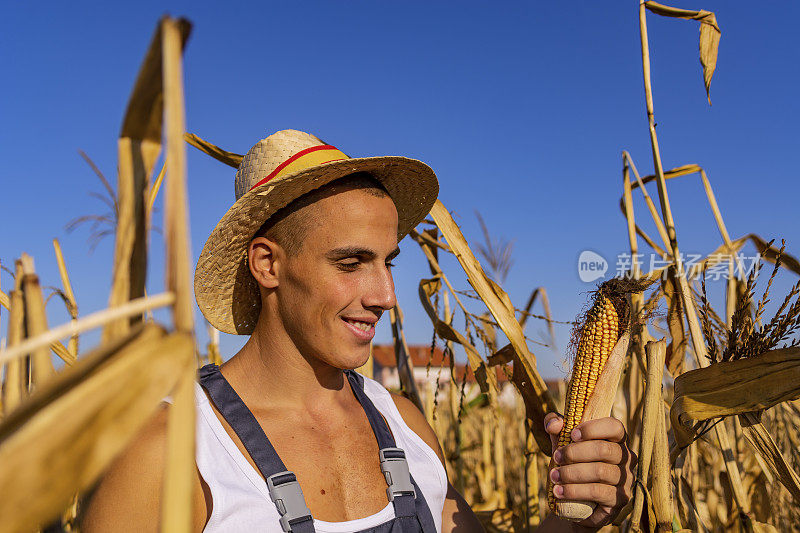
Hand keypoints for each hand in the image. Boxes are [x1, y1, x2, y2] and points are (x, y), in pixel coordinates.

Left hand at [544, 413, 636, 528]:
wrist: (577, 500)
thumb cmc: (572, 462)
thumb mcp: (562, 441)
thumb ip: (556, 426)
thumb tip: (553, 424)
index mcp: (617, 439)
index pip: (614, 427)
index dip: (592, 429)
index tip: (572, 435)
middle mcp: (627, 457)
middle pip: (604, 450)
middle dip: (575, 453)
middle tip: (556, 457)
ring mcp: (626, 479)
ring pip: (600, 472)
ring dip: (572, 473)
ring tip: (554, 476)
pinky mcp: (620, 499)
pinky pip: (598, 492)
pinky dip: (575, 491)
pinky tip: (559, 492)